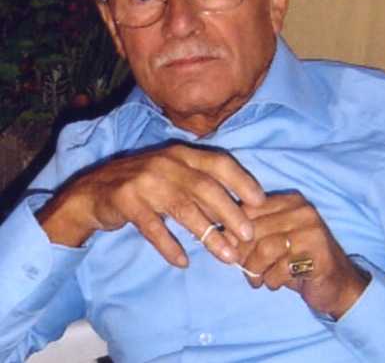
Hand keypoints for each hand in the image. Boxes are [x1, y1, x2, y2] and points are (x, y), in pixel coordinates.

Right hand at [36, 144, 264, 267]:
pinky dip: (169, 246)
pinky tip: (182, 262)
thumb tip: (237, 212)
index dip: (241, 181)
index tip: (260, 202)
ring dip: (208, 234)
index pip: (218, 162)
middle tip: (248, 236)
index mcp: (181, 153)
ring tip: (226, 256)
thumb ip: (199, 186)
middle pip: (205, 187)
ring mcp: (145, 181)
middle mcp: (165, 162)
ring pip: (183, 208)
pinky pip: (153, 227)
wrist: (93, 191)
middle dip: (230, 212)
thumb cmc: (143, 184)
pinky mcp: (126, 201)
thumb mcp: (172, 175)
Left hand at [234, 192, 369, 318]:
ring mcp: (312, 229)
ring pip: (265, 248)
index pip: (248, 208)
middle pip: (254, 228)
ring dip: (255, 269)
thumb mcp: (273, 241)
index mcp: (289, 200)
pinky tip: (275, 283)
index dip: (233, 231)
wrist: (338, 285)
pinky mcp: (319, 253)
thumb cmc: (297, 261)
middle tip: (245, 270)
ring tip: (258, 279)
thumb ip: (251, 234)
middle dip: (243, 254)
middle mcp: (302, 209)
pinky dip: (271, 280)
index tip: (230, 250)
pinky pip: (281, 267)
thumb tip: (221, 236)